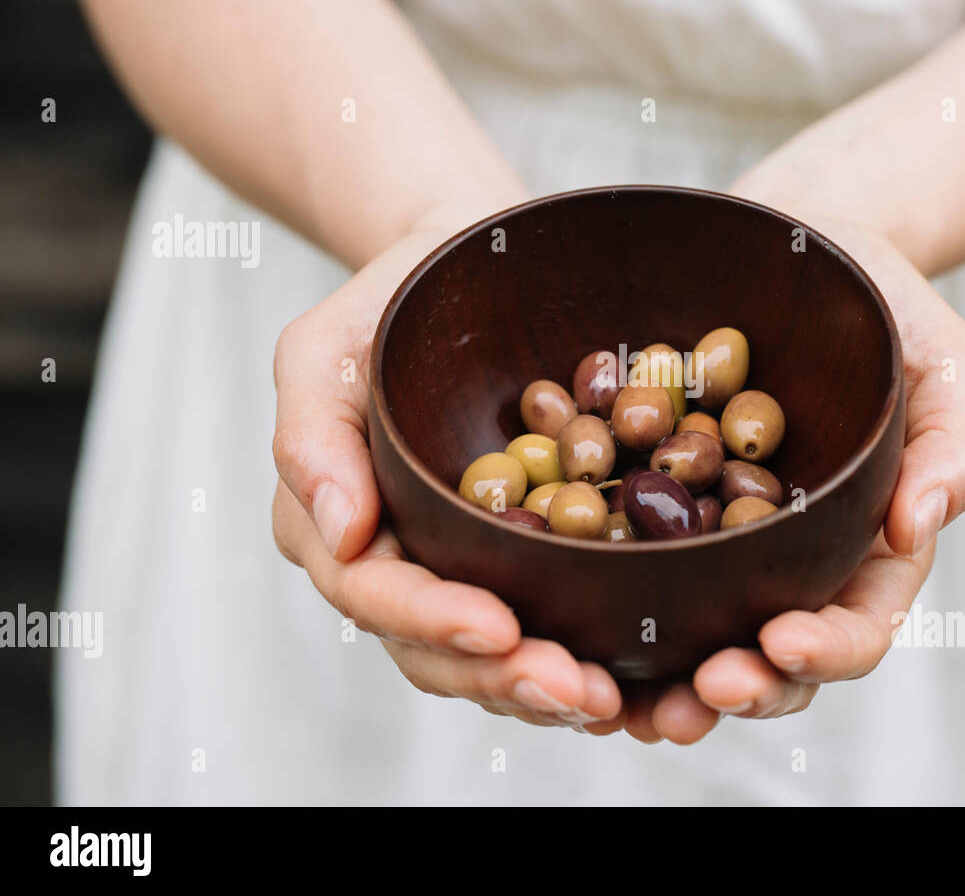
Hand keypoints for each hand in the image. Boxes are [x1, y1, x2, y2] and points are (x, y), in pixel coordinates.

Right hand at [271, 192, 623, 728]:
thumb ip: (312, 434)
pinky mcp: (533, 555)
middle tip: (579, 692)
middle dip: (506, 677)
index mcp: (341, 524)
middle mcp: (402, 562)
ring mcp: (469, 565)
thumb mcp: (326, 346)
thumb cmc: (392, 302)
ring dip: (555, 688)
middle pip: (440, 648)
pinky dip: (595, 652)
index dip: (433, 620)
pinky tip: (645, 675)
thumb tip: (342, 535)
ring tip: (615, 703)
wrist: (473, 268)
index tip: (500, 627)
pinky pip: (557, 616)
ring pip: (500, 654)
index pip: (375, 592)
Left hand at [627, 170, 964, 742]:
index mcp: (866, 544)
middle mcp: (788, 557)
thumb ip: (956, 443)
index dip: (828, 649)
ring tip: (627, 700)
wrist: (794, 243)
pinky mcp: (651, 497)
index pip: (859, 620)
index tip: (783, 643)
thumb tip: (920, 524)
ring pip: (691, 628)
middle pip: (770, 651)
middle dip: (741, 686)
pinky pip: (621, 557)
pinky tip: (562, 619)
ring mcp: (716, 534)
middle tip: (700, 691)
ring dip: (661, 678)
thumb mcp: (947, 362)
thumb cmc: (884, 305)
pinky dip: (596, 600)